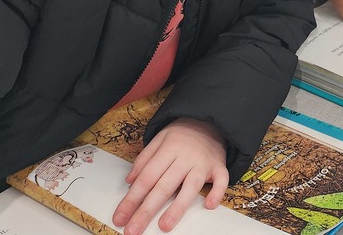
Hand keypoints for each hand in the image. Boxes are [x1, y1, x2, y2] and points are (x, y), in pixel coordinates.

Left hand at [113, 117, 227, 233]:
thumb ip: (144, 159)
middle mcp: (185, 157)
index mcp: (168, 149)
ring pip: (190, 187)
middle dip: (146, 210)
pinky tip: (209, 205)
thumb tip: (130, 181)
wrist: (210, 120)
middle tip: (134, 229)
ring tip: (164, 225)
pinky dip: (217, 192)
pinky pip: (221, 180)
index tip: (121, 217)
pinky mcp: (219, 166)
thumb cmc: (183, 133)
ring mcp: (203, 163)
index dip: (132, 199)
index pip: (146, 178)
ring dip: (177, 208)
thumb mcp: (160, 138)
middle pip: (164, 186)